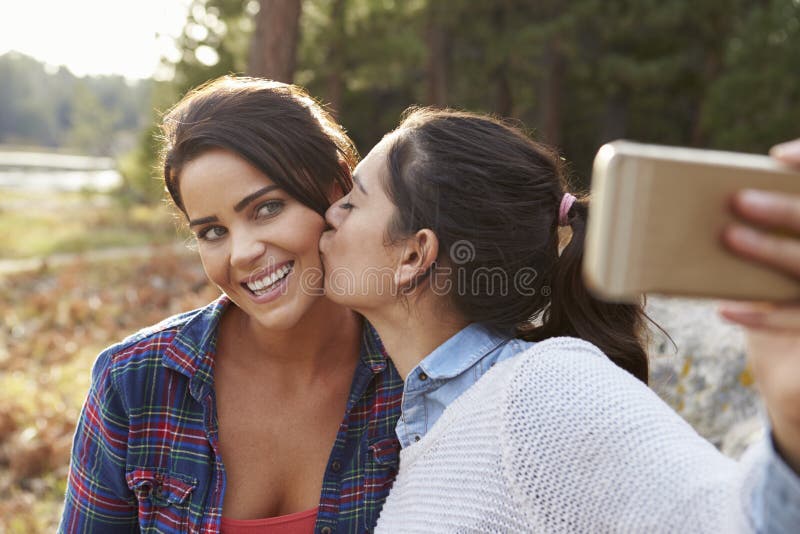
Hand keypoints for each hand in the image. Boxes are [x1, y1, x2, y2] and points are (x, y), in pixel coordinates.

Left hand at [719, 138, 799, 473]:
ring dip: (768, 250)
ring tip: (727, 236)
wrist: (795, 367)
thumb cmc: (769, 279)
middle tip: (738, 199)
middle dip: (783, 210)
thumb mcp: (772, 248)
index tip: (775, 157)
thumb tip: (694, 205)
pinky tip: (724, 308)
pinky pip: (792, 321)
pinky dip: (759, 314)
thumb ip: (762, 229)